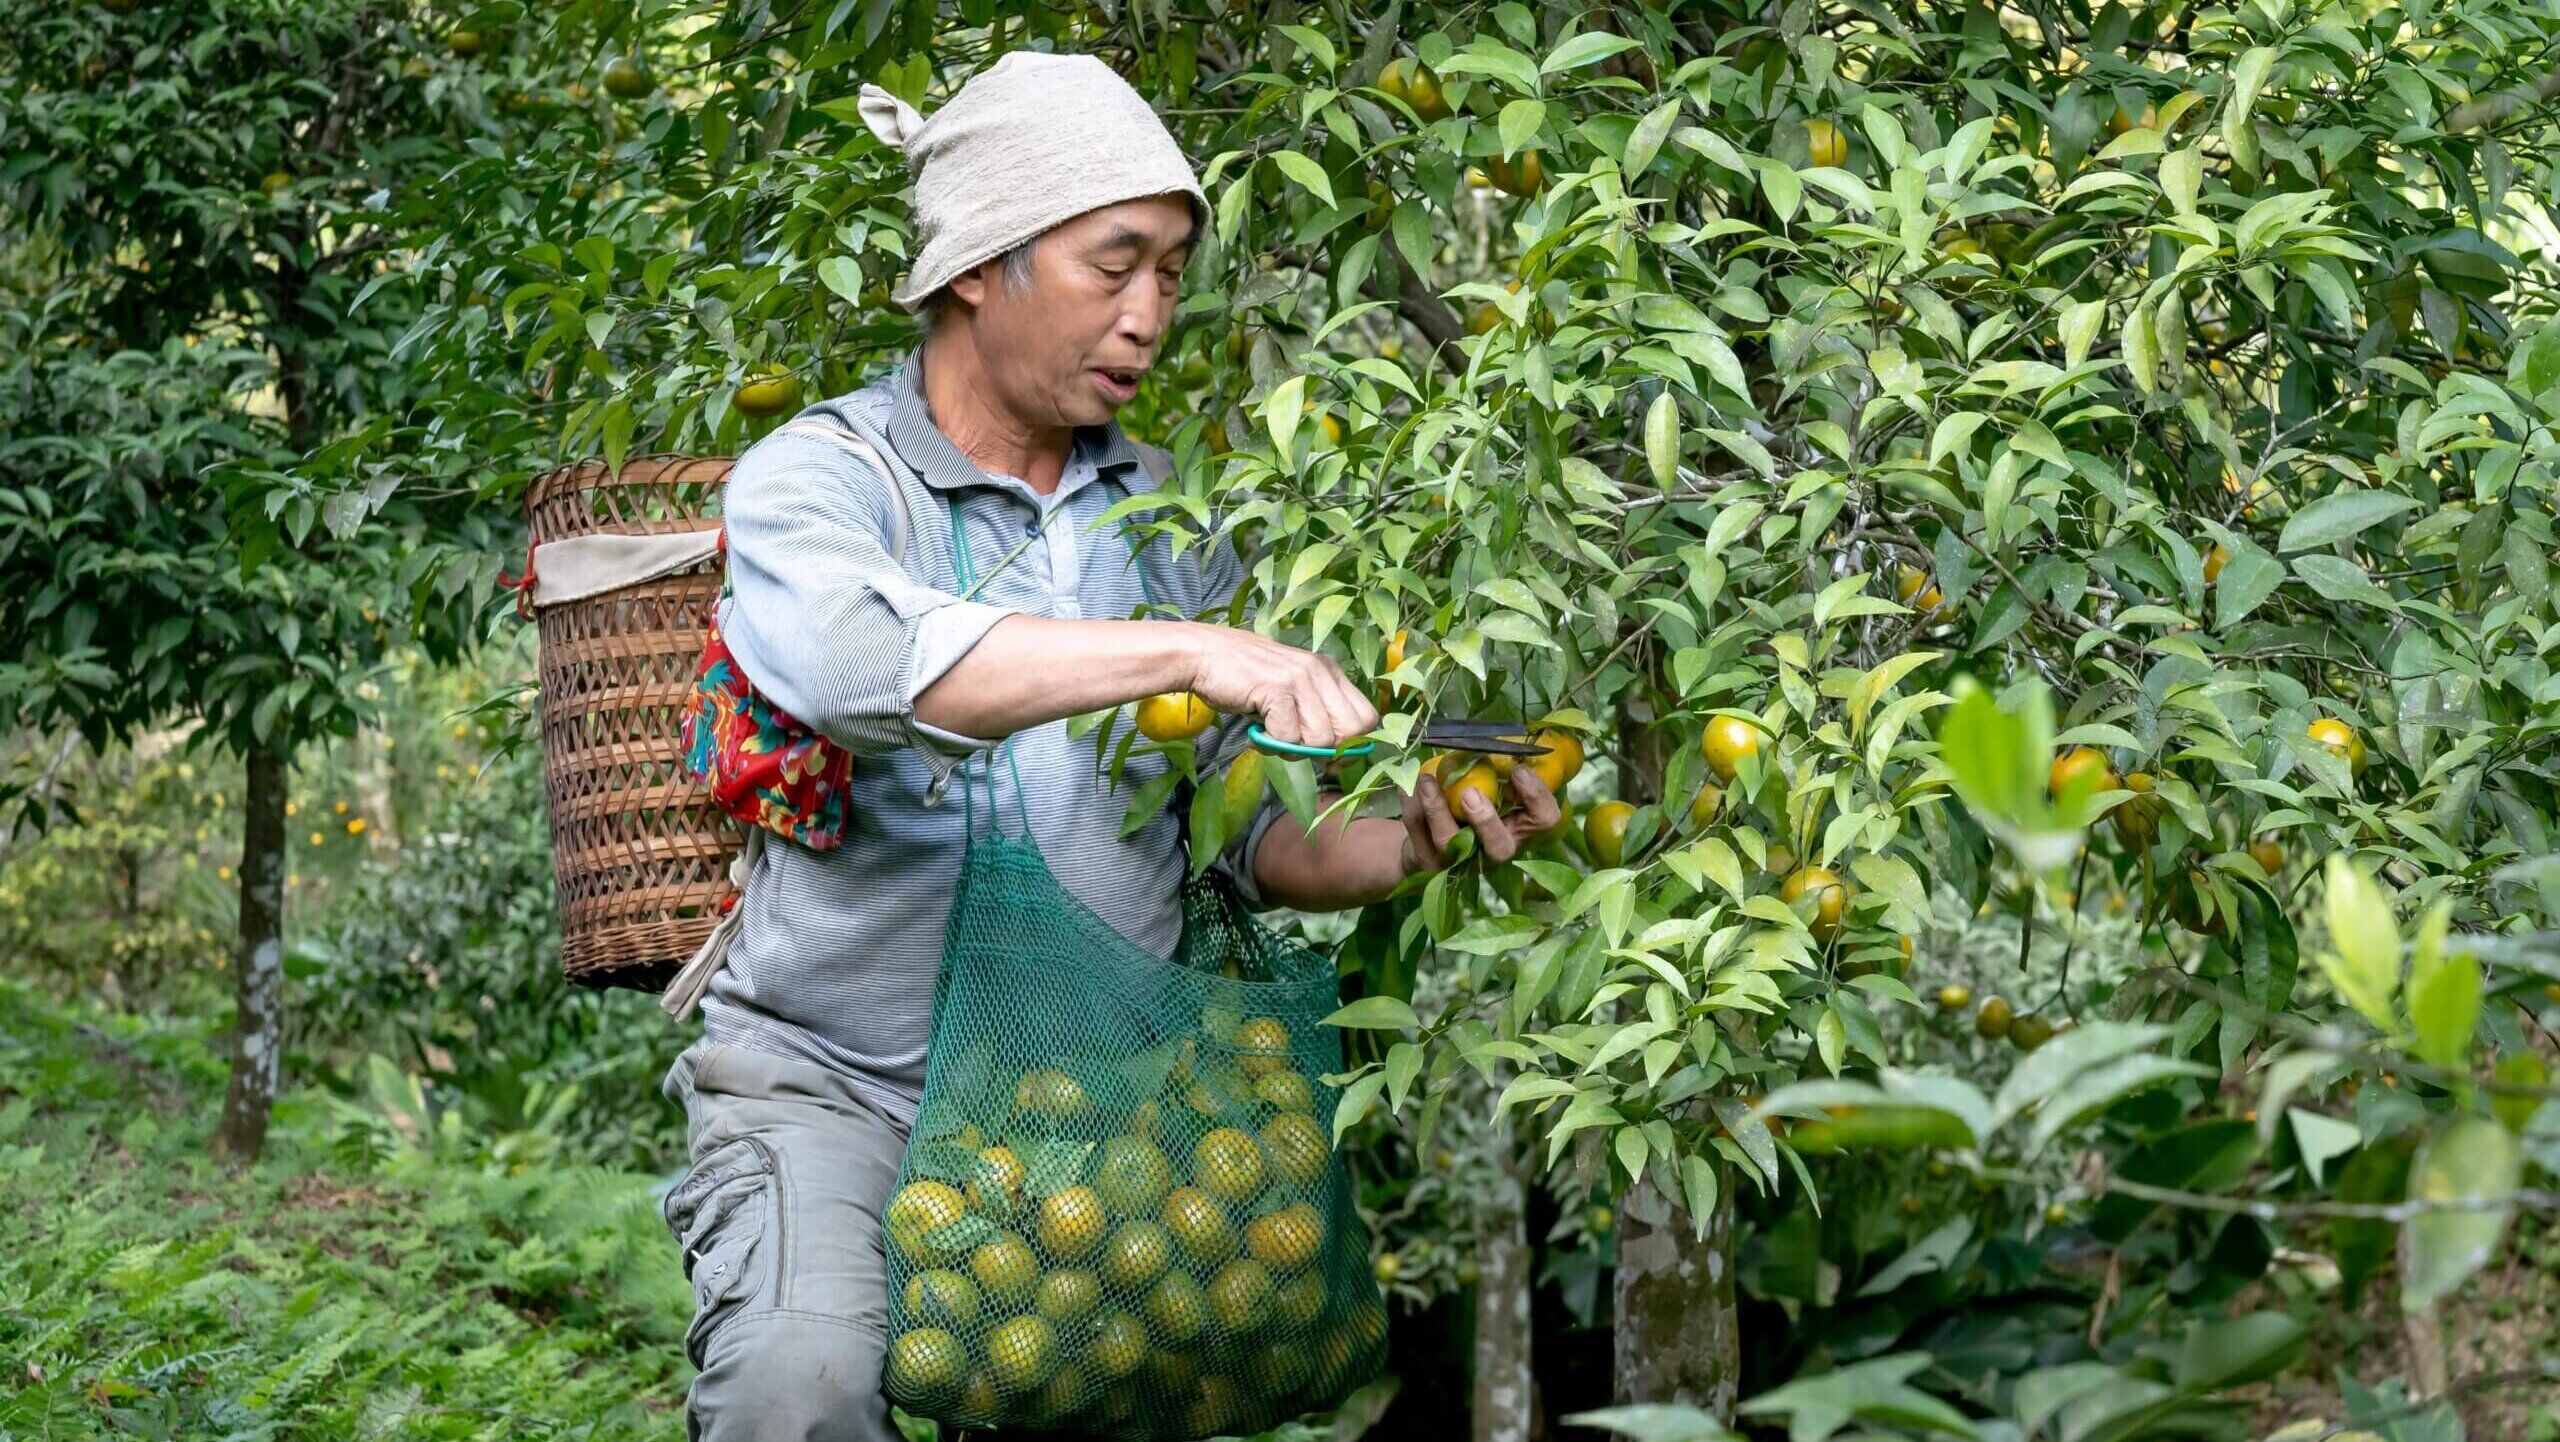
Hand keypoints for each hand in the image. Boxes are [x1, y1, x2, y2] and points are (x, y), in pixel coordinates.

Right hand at [1182, 623, 1378, 750]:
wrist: (1205, 655)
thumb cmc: (1246, 679)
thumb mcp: (1292, 689)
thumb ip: (1315, 714)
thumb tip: (1337, 756)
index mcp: (1330, 671)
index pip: (1368, 718)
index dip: (1353, 744)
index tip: (1329, 754)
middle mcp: (1321, 671)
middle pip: (1352, 732)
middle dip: (1327, 750)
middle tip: (1297, 745)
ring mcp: (1300, 679)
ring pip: (1320, 740)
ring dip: (1293, 749)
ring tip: (1270, 733)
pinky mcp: (1277, 689)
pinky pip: (1288, 738)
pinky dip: (1270, 743)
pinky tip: (1256, 729)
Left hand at [1399, 764, 1565, 873]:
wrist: (1429, 845)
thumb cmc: (1470, 808)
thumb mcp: (1491, 789)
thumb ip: (1498, 771)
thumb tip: (1501, 736)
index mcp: (1518, 829)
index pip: (1544, 820)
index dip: (1537, 796)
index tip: (1518, 770)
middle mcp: (1493, 850)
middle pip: (1499, 847)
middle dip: (1485, 820)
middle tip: (1470, 793)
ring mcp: (1459, 860)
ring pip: (1450, 841)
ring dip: (1436, 808)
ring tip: (1427, 779)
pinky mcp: (1428, 861)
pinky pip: (1418, 833)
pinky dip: (1411, 805)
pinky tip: (1406, 785)